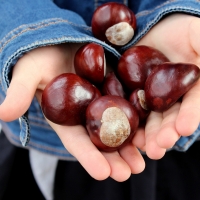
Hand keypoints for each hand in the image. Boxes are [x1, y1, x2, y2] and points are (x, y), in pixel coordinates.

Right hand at [0, 43, 144, 180]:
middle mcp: (85, 113)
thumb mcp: (30, 70)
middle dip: (113, 158)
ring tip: (142, 163)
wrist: (61, 41)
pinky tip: (151, 131)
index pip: (77, 141)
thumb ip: (20, 91)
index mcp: (66, 116)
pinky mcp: (115, 88)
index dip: (88, 157)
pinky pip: (129, 105)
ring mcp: (102, 101)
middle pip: (100, 140)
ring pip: (117, 127)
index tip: (103, 174)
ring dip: (131, 145)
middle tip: (128, 174)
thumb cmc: (42, 55)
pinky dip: (140, 120)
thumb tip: (2, 113)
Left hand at [135, 14, 199, 158]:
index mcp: (192, 86)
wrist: (154, 30)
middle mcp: (173, 97)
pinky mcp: (135, 93)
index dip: (189, 116)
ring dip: (148, 135)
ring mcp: (153, 96)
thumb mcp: (198, 35)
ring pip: (151, 118)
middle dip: (165, 133)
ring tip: (143, 148)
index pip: (193, 104)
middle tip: (158, 149)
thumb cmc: (181, 31)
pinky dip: (131, 122)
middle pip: (170, 117)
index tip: (184, 129)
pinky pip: (132, 109)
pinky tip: (127, 135)